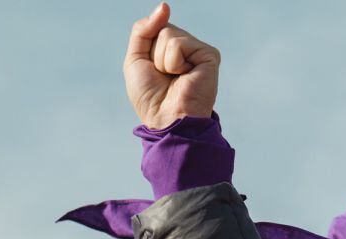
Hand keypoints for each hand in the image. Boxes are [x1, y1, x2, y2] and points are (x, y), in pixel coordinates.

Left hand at [124, 3, 219, 129]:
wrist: (166, 119)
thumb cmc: (151, 98)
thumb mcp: (136, 60)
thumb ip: (143, 30)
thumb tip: (164, 6)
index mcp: (172, 50)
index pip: (155, 28)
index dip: (147, 48)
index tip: (154, 71)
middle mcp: (187, 49)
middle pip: (162, 29)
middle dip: (154, 54)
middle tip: (164, 77)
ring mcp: (199, 51)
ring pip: (169, 34)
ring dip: (162, 60)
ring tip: (174, 78)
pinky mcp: (209, 55)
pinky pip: (178, 44)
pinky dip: (173, 62)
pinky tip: (184, 76)